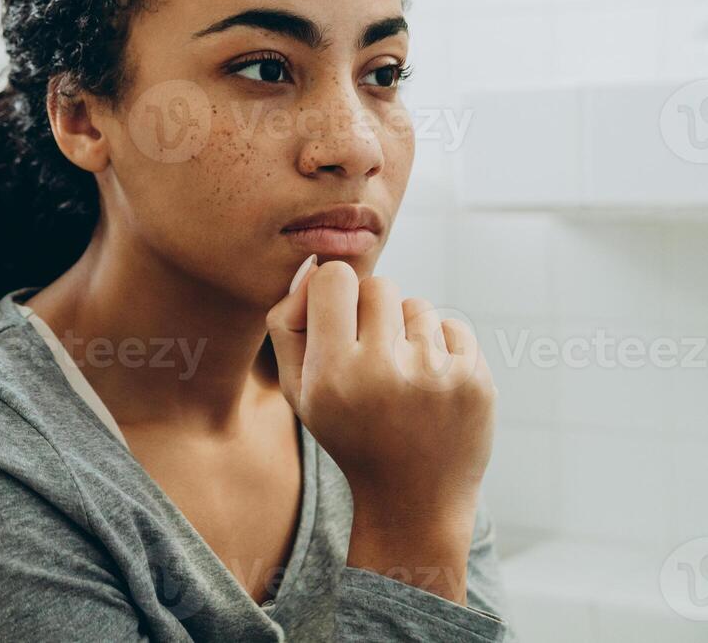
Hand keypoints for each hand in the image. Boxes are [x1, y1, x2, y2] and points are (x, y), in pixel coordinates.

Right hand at [266, 256, 496, 538]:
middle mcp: (383, 372)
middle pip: (378, 285)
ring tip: (402, 377)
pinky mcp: (475, 381)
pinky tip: (431, 384)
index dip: (332, 289)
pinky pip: (453, 325)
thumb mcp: (298, 389)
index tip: (336, 313)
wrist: (414, 499)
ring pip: (417, 306)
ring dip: (407, 331)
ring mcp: (434, 376)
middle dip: (372, 310)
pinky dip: (442, 346)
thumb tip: (314, 265)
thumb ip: (289, 324)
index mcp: (331, 373)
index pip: (334, 278)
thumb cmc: (348, 432)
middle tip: (370, 351)